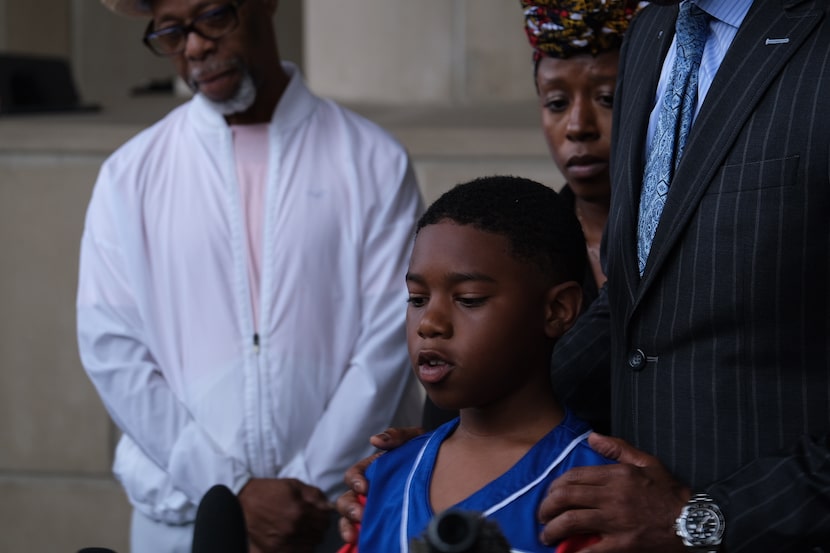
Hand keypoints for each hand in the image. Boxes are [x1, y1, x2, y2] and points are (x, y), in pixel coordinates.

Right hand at [238, 477, 332, 552]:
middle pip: (320, 534)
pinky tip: (296, 538)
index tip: (320, 514)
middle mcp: (293, 529)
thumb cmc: (267, 491)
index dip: (325, 516)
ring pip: (311, 545)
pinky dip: (301, 547)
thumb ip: (314, 495)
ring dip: (311, 538)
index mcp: (299, 510)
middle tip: (312, 521)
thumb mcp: (292, 485)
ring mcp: (284, 542)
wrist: (241, 504)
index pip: (325, 520)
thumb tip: (329, 505)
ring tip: (303, 529)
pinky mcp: (275, 551)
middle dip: (319, 527)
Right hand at [336, 426, 424, 542]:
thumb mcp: (414, 439)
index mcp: (373, 470)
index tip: (364, 488)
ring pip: (351, 519)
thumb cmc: (427, 452)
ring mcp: (377, 508)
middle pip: (347, 499)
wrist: (450, 469)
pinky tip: (364, 542)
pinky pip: (366, 533)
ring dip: (348, 526)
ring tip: (356, 535)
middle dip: (349, 508)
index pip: (354, 475)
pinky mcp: (384, 523)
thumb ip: (397, 436)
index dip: (355, 480)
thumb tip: (375, 440)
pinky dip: (361, 539)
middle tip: (359, 515)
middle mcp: (371, 491)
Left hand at [538, 433, 690, 552]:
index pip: (573, 477)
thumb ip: (617, 448)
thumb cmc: (670, 494)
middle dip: (546, 507)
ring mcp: (616, 521)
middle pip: (566, 497)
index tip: (549, 495)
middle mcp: (612, 496)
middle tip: (542, 516)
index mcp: (616, 475)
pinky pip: (590, 550)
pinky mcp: (622, 544)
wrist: (694, 523)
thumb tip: (591, 437)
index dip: (555, 486)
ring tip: (546, 535)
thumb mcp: (646, 463)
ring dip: (552, 529)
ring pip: (571, 521)